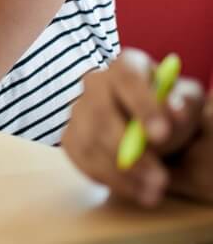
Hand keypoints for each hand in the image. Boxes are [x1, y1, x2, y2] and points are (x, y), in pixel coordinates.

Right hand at [62, 48, 205, 206]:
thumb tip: (174, 111)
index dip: (142, 105)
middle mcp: (96, 83)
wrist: (146, 125)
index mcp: (126, 66)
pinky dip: (106, 178)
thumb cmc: (168, 109)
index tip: (160, 134)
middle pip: (101, 113)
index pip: (128, 78)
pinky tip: (133, 190)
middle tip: (159, 178)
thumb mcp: (186, 102)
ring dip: (120, 172)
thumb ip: (183, 103)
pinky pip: (80, 158)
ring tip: (152, 192)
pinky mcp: (70, 136)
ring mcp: (79, 109)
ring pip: (89, 140)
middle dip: (129, 149)